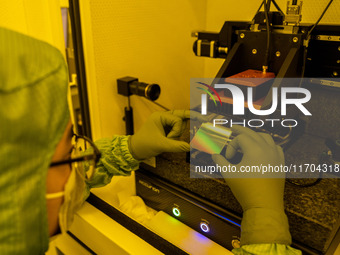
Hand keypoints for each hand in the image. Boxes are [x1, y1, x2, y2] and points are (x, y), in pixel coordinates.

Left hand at [129, 110, 194, 159]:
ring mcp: (165, 122)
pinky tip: (173, 139)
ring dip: (178, 133)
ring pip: (180, 124)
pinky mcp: (166, 128)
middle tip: (204, 118)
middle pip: (181, 117)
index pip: (177, 120)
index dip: (176, 131)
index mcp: (160, 116)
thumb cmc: (144, 144)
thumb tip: (190, 147)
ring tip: (169, 140)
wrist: (135, 150)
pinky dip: (177, 134)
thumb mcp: (161, 145)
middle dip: (187, 121)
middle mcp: (163, 117)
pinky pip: (177, 129)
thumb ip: (177, 146)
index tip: (169, 139)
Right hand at [212, 125, 290, 244]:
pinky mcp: (280, 164)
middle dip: (241, 131)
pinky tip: (262, 149)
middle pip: (253, 133)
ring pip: (266, 137)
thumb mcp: (229, 174)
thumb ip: (220, 162)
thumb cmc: (246, 189)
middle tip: (233, 128)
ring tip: (247, 139)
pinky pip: (276, 147)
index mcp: (254, 149)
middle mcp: (267, 149)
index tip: (228, 158)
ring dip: (255, 136)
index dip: (231, 146)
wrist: (264, 205)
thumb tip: (214, 155)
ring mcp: (276, 155)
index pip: (240, 139)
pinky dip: (268, 144)